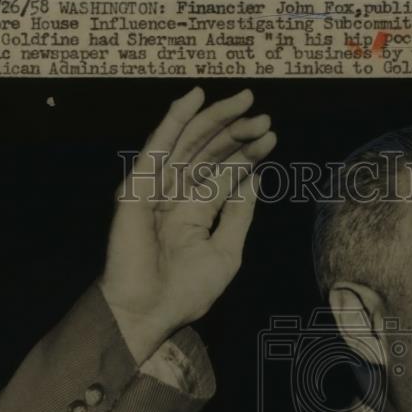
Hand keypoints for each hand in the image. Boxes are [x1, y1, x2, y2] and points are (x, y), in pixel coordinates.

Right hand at [99, 87, 275, 363]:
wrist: (149, 312)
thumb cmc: (185, 292)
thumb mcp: (226, 253)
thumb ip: (238, 215)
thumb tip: (254, 179)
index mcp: (196, 211)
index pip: (224, 172)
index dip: (247, 153)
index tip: (272, 136)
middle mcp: (177, 195)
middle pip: (210, 152)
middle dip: (238, 133)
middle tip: (264, 116)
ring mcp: (157, 188)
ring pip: (189, 143)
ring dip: (217, 121)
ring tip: (246, 103)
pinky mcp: (138, 186)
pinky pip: (158, 146)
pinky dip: (175, 120)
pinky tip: (194, 98)